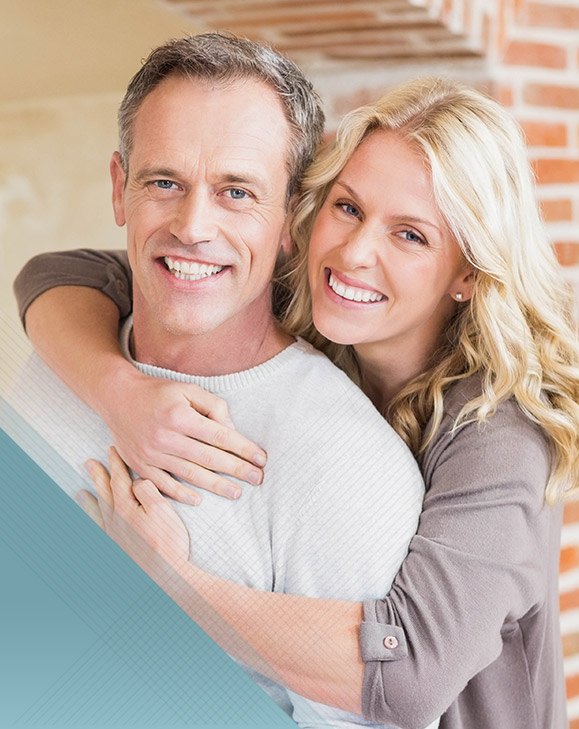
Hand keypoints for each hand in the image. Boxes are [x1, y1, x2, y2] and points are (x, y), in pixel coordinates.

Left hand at [80, 448, 189, 571]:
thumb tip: (138, 481)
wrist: (164, 575)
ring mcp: (114, 536)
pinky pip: (99, 531)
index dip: (116, 463)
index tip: (113, 450)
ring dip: (90, 500)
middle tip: (89, 463)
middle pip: (104, 493)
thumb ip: (147, 490)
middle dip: (98, 476)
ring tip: (80, 493)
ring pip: (98, 512)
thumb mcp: (161, 509)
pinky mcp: (117, 549)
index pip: (119, 480)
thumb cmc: (167, 542)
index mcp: (126, 508)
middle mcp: (115, 521)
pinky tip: (92, 524)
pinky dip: (93, 524)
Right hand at [103, 368, 267, 504]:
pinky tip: (199, 499)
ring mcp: (151, 454)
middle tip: (257, 479)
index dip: (243, 448)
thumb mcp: (188, 389)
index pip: (220, 436)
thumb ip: (214, 407)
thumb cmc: (158, 392)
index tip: (261, 458)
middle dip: (237, 470)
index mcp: (180, 416)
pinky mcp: (140, 464)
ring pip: (190, 474)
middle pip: (209, 458)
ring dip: (215, 486)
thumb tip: (231, 431)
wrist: (117, 397)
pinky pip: (163, 484)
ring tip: (236, 492)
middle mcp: (166, 437)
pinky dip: (181, 493)